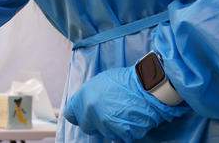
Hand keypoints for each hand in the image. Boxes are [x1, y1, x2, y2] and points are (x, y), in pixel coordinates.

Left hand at [63, 66, 187, 142]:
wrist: (148, 85)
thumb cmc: (126, 80)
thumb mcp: (100, 82)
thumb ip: (90, 96)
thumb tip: (87, 104)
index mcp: (83, 97)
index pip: (70, 114)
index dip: (77, 115)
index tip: (83, 115)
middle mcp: (90, 112)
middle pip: (86, 126)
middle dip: (95, 122)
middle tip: (108, 114)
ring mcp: (105, 124)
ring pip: (105, 132)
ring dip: (112, 126)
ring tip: (124, 113)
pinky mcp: (120, 133)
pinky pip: (121, 137)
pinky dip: (127, 131)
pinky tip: (132, 119)